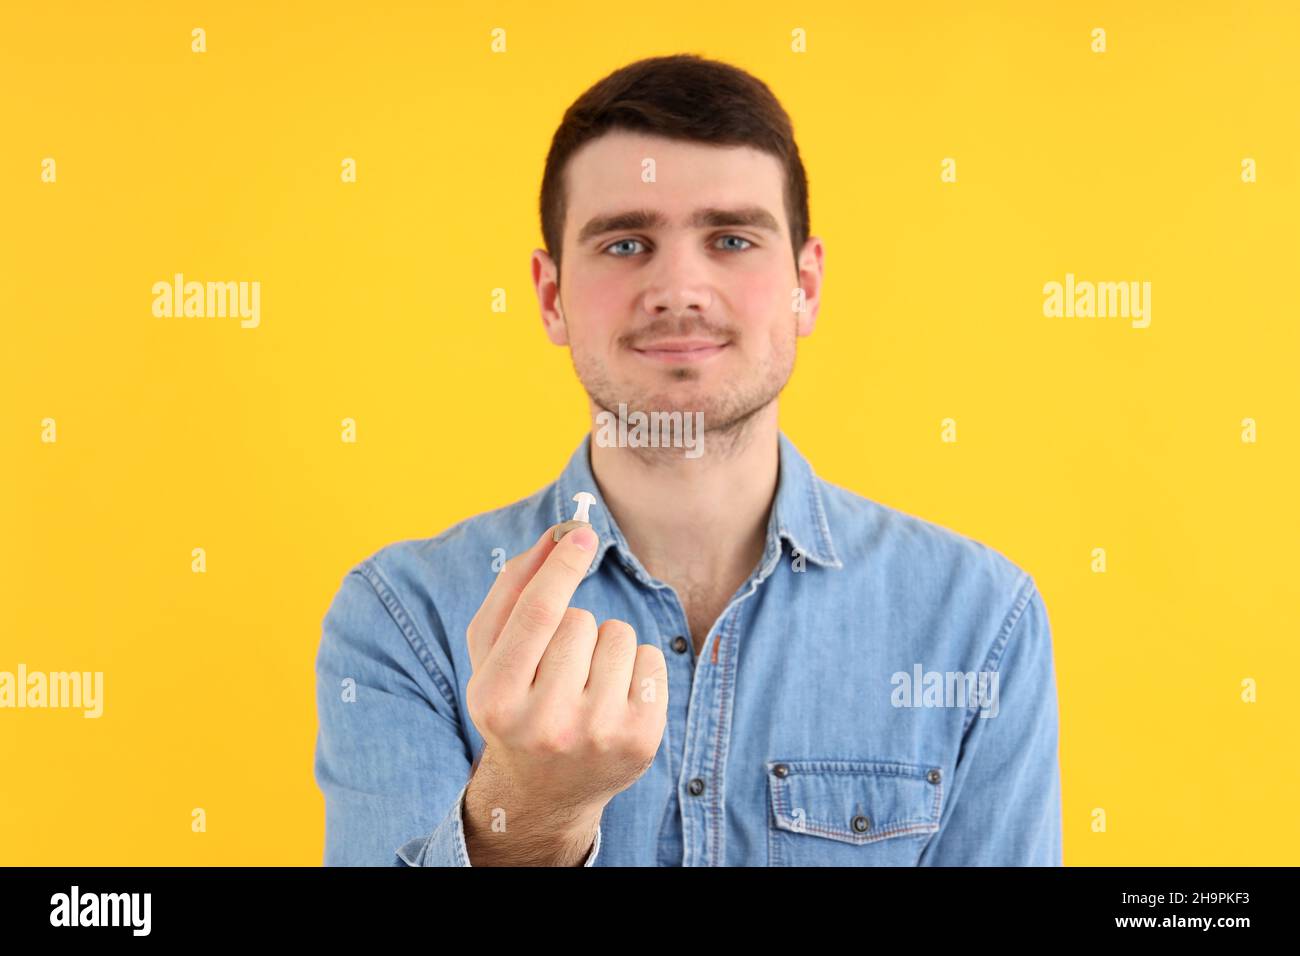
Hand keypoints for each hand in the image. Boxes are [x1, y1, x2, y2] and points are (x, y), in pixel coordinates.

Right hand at [462, 523, 668, 863]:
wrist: (543, 792)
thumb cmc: (515, 702)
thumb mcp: (491, 654)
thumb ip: (514, 589)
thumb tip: (558, 534)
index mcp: (495, 699)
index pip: (536, 615)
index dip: (560, 568)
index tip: (581, 534)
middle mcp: (545, 724)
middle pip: (580, 621)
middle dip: (575, 627)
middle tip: (559, 668)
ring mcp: (597, 736)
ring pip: (620, 636)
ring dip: (606, 646)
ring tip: (586, 683)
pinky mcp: (640, 741)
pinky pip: (652, 659)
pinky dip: (637, 666)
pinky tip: (614, 697)